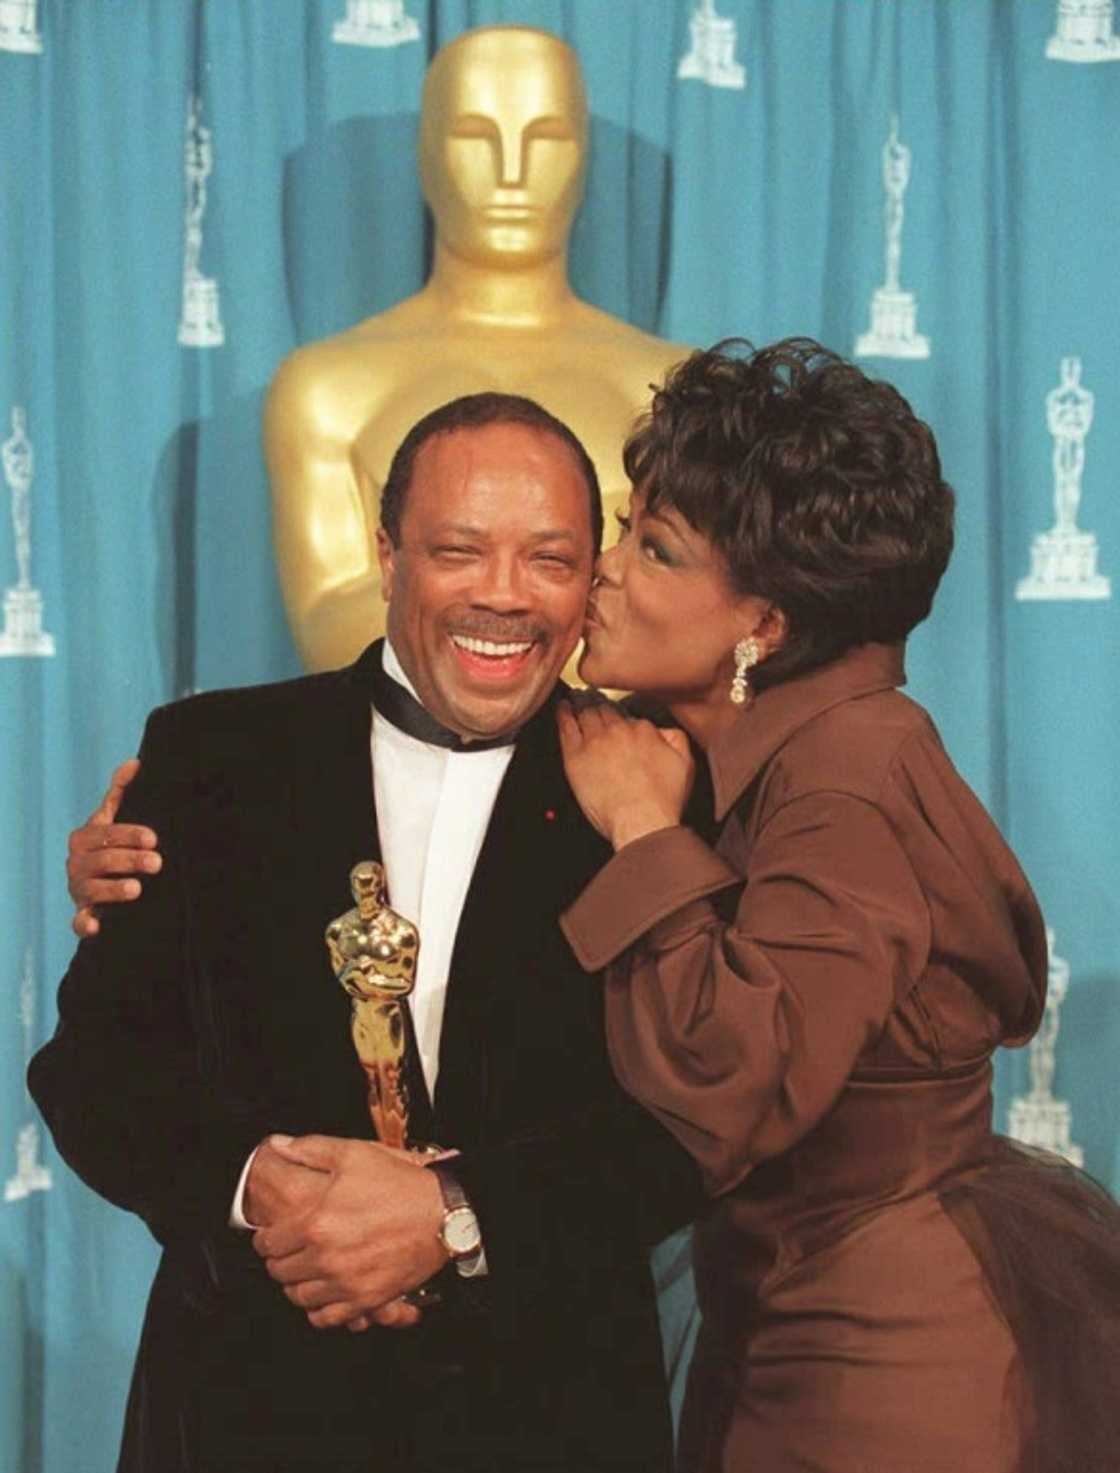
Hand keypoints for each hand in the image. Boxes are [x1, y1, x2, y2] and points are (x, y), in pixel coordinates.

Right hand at [68, 759, 161, 936]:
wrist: (101, 883)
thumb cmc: (111, 845)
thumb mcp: (113, 819)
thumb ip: (120, 793)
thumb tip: (135, 763)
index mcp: (85, 838)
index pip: (106, 833)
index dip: (129, 835)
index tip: (153, 838)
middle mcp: (77, 863)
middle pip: (102, 861)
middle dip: (129, 861)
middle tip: (157, 863)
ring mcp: (79, 889)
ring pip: (92, 889)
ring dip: (112, 889)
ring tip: (136, 889)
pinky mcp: (83, 914)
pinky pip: (79, 921)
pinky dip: (85, 924)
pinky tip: (96, 926)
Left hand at [252, 1135, 448, 1330]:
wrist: (443, 1214)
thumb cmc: (402, 1184)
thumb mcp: (354, 1154)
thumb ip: (309, 1149)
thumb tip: (278, 1146)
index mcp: (316, 1221)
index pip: (267, 1242)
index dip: (264, 1236)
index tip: (270, 1233)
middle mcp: (325, 1257)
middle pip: (279, 1271)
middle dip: (279, 1259)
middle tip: (288, 1249)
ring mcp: (345, 1283)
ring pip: (298, 1296)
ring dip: (296, 1283)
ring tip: (305, 1269)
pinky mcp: (365, 1300)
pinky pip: (325, 1318)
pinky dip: (318, 1309)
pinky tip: (324, 1291)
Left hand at [557, 702, 694, 849]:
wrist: (641, 821)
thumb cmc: (661, 801)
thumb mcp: (685, 764)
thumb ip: (676, 739)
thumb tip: (663, 731)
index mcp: (643, 731)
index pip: (627, 716)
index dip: (621, 718)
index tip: (618, 720)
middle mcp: (618, 731)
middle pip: (604, 710)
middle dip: (598, 704)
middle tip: (592, 699)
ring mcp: (595, 741)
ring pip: (585, 713)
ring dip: (580, 703)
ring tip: (576, 699)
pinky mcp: (576, 756)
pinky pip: (566, 726)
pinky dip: (563, 714)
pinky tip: (562, 708)